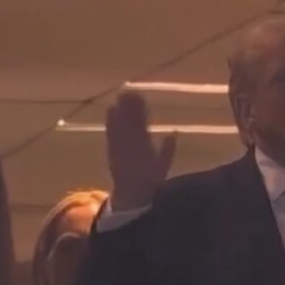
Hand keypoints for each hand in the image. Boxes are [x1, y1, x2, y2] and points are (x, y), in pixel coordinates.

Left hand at [106, 92, 175, 209]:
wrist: (132, 193)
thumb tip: (174, 132)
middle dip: (130, 108)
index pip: (143, 127)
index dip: (142, 113)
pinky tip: (110, 109)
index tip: (142, 99)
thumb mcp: (164, 167)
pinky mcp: (111, 150)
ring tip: (121, 95)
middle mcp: (131, 149)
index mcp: (145, 151)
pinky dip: (110, 122)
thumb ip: (169, 150)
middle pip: (130, 124)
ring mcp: (119, 150)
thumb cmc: (151, 179)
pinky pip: (110, 134)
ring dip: (120, 111)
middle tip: (130, 91)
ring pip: (120, 127)